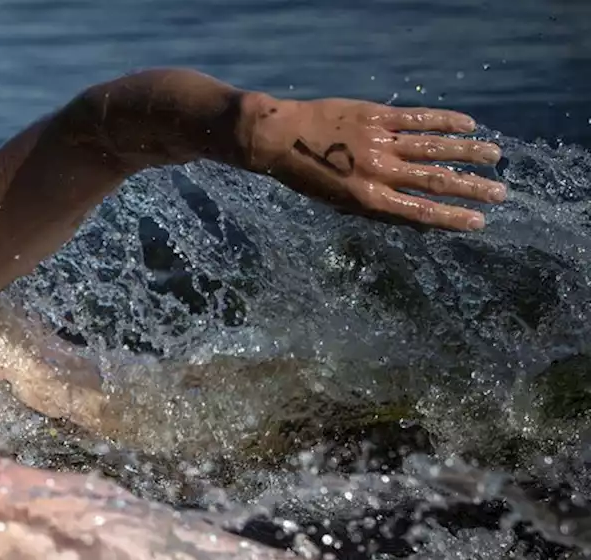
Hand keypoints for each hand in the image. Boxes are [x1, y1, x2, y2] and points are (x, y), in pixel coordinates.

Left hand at [245, 95, 504, 229]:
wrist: (280, 140)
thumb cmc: (308, 178)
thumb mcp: (339, 204)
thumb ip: (377, 211)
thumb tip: (417, 221)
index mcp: (369, 200)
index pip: (421, 212)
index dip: (453, 219)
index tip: (480, 222)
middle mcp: (379, 172)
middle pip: (436, 181)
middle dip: (471, 188)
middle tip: (500, 193)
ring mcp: (381, 142)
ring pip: (435, 147)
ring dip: (469, 152)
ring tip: (495, 156)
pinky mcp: (378, 116)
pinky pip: (419, 117)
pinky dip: (446, 120)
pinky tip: (469, 123)